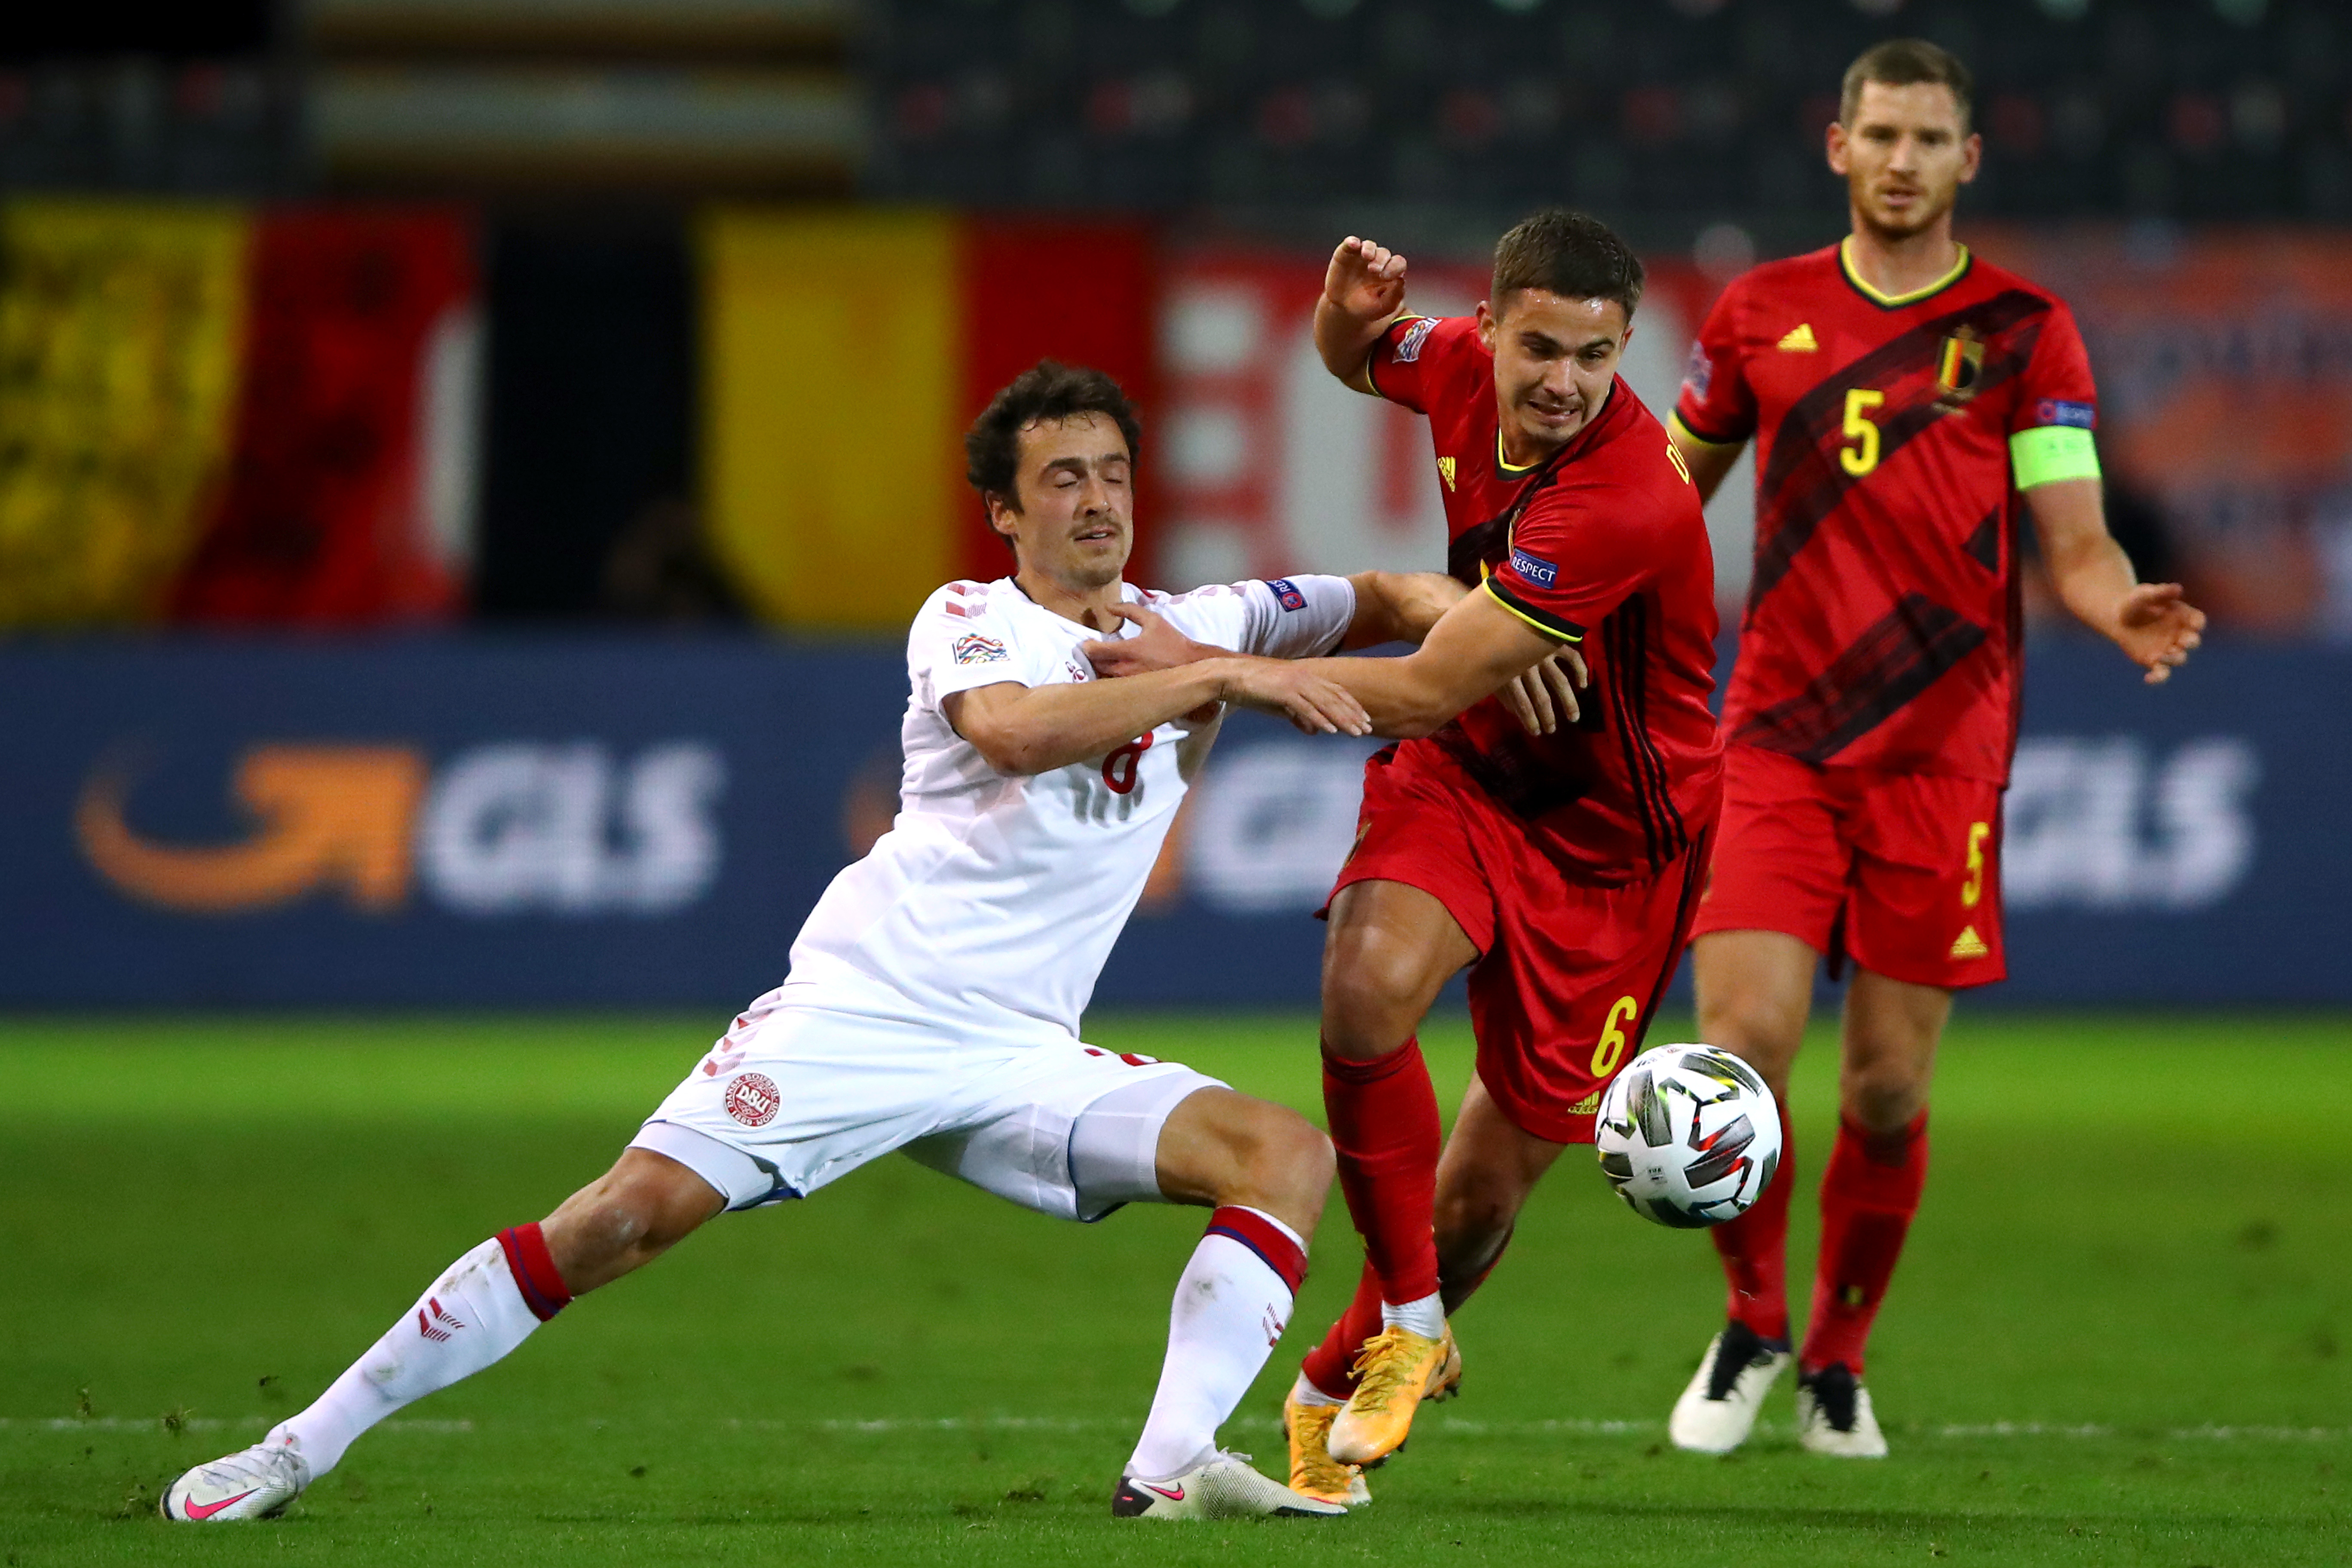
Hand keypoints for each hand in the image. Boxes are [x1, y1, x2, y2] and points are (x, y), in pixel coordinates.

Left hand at [1082, 603, 1219, 678]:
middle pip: (1094, 666)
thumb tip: (1108, 606)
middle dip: (1091, 658)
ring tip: (1103, 660)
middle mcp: (1124, 669)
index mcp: (1127, 651)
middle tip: (1094, 650)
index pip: (1094, 651)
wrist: (1191, 666)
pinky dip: (1109, 678)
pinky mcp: (1134, 691)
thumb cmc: (1172, 642)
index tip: (1088, 642)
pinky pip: (1113, 686)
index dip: (1086, 646)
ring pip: (1102, 678)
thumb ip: (1129, 610)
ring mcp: (1128, 683)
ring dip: (1099, 669)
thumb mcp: (1153, 620)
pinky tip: (1114, 671)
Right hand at [1217, 658, 1372, 736]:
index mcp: (1307, 677)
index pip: (1337, 691)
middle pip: (1336, 698)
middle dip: (1353, 715)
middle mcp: (1305, 678)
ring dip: (1343, 719)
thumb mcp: (1281, 706)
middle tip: (1368, 729)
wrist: (1231, 677)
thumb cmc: (1255, 690)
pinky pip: (1306, 708)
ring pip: (1326, 703)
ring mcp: (1295, 684)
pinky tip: (1331, 730)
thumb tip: (1314, 732)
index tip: (1365, 719)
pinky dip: (1320, 719)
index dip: (1353, 705)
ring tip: (1356, 733)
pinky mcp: (1284, 692)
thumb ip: (1299, 717)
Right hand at [1324, 235, 1407, 325]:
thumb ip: (1395, 296)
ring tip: (1366, 256)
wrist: (1342, 309)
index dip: (1395, 266)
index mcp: (1390, 272)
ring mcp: (1362, 256)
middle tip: (1373, 270)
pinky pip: (1351, 243)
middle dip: (1381, 260)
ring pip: (1369, 245)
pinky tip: (1353, 244)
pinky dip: (1352, 241)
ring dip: (1369, 249)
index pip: (1398, 263)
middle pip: (1384, 253)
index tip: (1386, 277)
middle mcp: (1378, 261)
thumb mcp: (1382, 307)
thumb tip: (1401, 280)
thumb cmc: (1366, 308)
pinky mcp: (1346, 253)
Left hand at [1496, 645, 1588, 734]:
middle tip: (1552, 730)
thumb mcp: (1491, 669)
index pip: (1521, 703)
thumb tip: (1515, 712)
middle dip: (1547, 716)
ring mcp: (1542, 652)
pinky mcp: (1554, 641)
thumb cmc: (1490, 642)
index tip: (1536, 733)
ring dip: (1568, 701)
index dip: (1529, 720)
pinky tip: (1583, 685)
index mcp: (1509, 670)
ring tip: (1573, 717)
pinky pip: (1572, 657)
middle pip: (1540, 696)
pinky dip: (1580, 670)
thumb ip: (1502, 690)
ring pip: (1559, 681)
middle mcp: (1527, 662)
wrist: (1502, 609)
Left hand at [2112, 582, 2204, 684]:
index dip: (2197, 623)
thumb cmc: (2135, 603)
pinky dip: (2157, 678)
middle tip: (2182, 642)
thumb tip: (2177, 588)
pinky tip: (2147, 679)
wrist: (2118, 618)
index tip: (2194, 623)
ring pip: (2179, 658)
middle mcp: (2180, 635)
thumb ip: (2160, 592)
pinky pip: (2161, 673)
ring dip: (2174, 658)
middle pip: (2192, 642)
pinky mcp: (2154, 661)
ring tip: (2162, 655)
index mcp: (2183, 617)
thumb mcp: (2145, 595)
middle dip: (2190, 643)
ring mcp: (2169, 649)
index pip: (2197, 621)